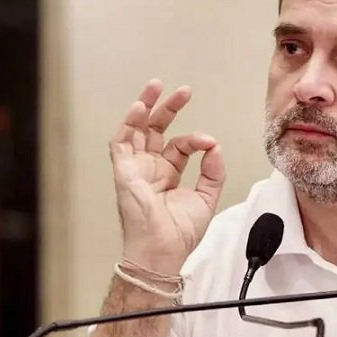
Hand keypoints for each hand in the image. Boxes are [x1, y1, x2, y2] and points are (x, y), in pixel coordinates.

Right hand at [110, 79, 225, 273]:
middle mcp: (150, 168)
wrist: (163, 250)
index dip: (196, 140)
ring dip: (145, 106)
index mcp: (167, 174)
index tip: (209, 143)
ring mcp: (136, 168)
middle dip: (169, 108)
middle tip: (184, 91)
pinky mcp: (124, 171)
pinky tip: (139, 107)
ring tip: (156, 85)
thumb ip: (213, 171)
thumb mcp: (206, 197)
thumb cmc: (179, 233)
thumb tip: (215, 146)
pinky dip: (128, 123)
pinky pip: (121, 142)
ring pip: (137, 129)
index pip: (180, 145)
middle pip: (156, 130)